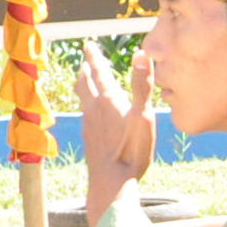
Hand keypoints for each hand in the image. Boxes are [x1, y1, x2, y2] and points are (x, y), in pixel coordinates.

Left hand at [74, 45, 155, 214]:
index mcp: (108, 100)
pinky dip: (88, 108)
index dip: (94, 57)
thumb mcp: (143, 115)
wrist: (111, 182)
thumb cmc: (131, 150)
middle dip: (85, 70)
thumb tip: (141, 53)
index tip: (88, 44)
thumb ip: (142, 85)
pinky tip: (92, 116)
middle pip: (84, 84)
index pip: (99, 71)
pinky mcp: (89, 140)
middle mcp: (94, 110)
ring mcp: (89, 126)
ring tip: (85, 82)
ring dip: (84, 88)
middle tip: (85, 61)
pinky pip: (86, 117)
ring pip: (83, 100)